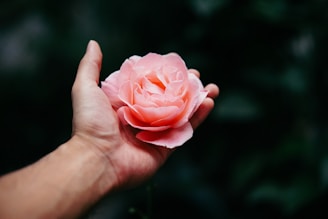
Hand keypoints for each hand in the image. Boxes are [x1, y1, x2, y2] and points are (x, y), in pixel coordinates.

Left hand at [71, 40, 218, 189]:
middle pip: (170, 99)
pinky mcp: (165, 147)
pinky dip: (198, 118)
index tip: (178, 65)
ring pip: (181, 114)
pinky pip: (184, 131)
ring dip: (198, 101)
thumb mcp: (86, 89)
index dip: (166, 75)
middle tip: (198, 77)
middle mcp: (143, 117)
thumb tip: (94, 44)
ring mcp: (155, 132)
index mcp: (128, 104)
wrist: (97, 160)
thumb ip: (91, 67)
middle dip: (186, 88)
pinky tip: (208, 103)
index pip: (151, 86)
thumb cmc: (90, 124)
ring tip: (212, 89)